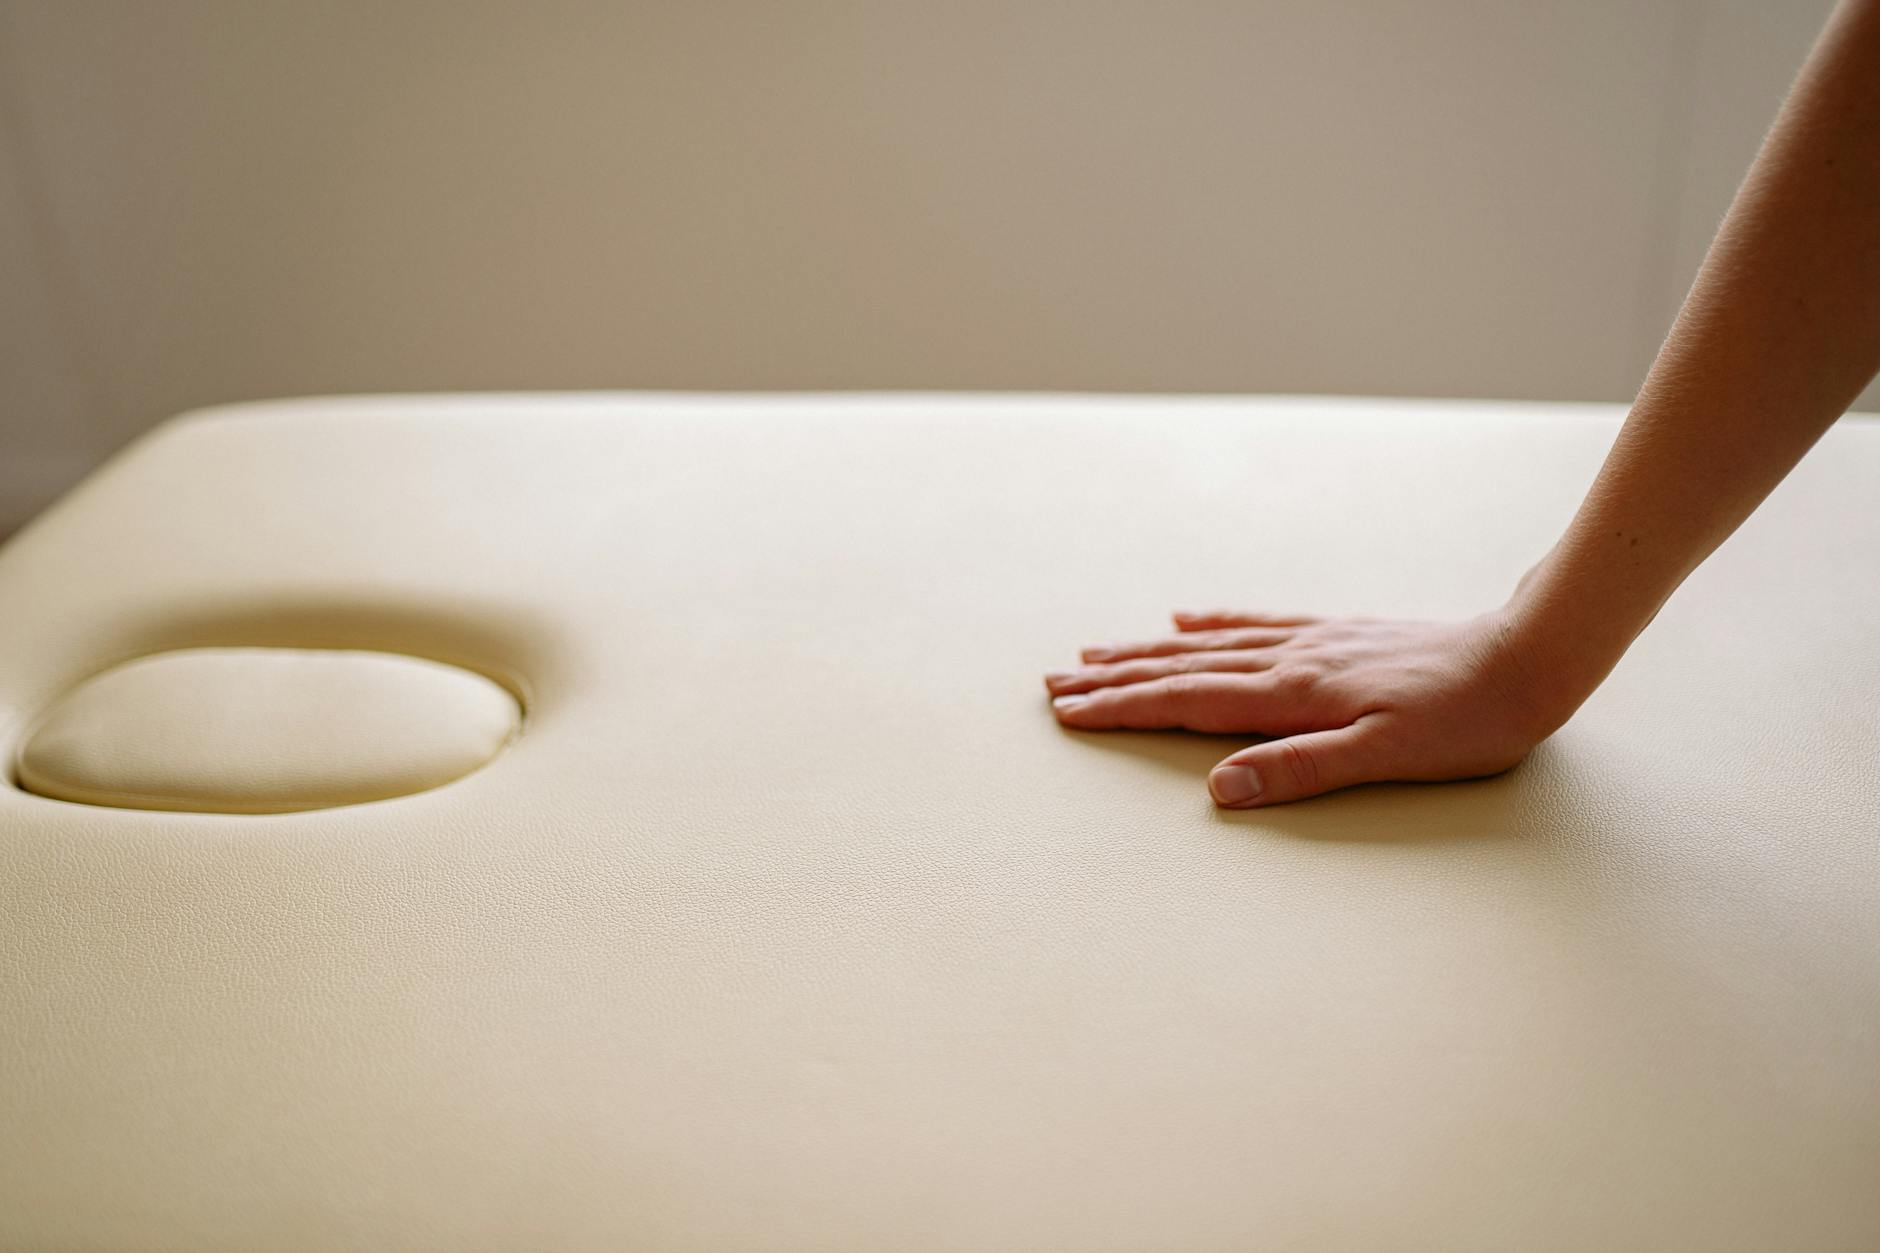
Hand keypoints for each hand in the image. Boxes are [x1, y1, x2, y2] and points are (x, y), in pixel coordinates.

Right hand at [1044, 608, 1570, 807]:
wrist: (1526, 657)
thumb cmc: (1465, 721)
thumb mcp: (1386, 758)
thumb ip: (1300, 769)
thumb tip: (1220, 787)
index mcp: (1295, 695)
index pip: (1188, 703)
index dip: (1124, 710)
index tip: (1068, 713)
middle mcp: (1292, 660)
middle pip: (1182, 668)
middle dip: (1114, 678)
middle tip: (1054, 682)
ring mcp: (1312, 641)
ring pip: (1209, 644)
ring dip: (1146, 651)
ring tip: (1095, 651)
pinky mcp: (1337, 633)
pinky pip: (1255, 624)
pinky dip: (1211, 622)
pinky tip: (1187, 618)